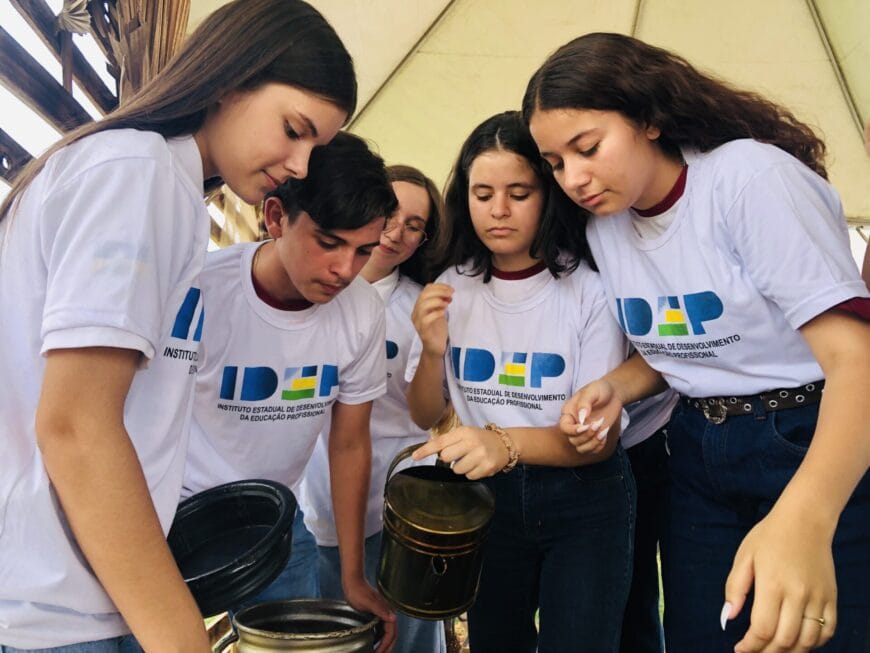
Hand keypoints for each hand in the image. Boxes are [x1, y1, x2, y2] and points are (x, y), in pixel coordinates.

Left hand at [342, 575, 396, 652]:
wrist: (353, 582)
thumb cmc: (358, 590)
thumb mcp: (368, 601)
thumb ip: (380, 610)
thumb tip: (393, 618)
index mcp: (387, 611)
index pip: (391, 633)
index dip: (386, 645)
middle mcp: (387, 613)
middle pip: (391, 634)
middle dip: (388, 647)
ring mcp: (382, 614)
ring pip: (387, 633)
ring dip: (384, 643)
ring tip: (378, 652)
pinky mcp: (376, 614)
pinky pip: (380, 629)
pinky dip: (379, 638)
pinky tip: (374, 643)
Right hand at [411, 283, 452, 356]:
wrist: (435, 348)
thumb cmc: (437, 330)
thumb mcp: (438, 311)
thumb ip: (440, 302)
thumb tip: (447, 291)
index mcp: (419, 307)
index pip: (425, 290)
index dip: (439, 287)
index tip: (450, 289)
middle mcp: (416, 313)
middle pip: (424, 296)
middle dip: (439, 292)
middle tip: (450, 295)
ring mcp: (418, 322)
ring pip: (423, 306)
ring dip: (437, 301)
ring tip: (447, 303)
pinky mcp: (423, 331)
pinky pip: (426, 319)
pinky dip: (436, 313)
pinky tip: (444, 313)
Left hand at [412, 426, 509, 478]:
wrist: (505, 444)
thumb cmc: (480, 439)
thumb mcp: (465, 434)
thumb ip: (449, 441)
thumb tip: (430, 449)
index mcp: (464, 432)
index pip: (440, 442)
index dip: (426, 450)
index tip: (414, 456)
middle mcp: (472, 442)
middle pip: (446, 457)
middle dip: (449, 459)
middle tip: (459, 455)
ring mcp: (480, 455)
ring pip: (457, 470)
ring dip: (461, 467)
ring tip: (471, 460)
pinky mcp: (487, 467)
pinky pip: (469, 476)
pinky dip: (471, 473)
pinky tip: (478, 465)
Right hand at [560, 379, 621, 453]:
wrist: (613, 393)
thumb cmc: (600, 389)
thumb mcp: (592, 391)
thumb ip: (585, 402)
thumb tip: (581, 416)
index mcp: (569, 413)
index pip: (564, 428)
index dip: (573, 430)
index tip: (585, 425)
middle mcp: (574, 425)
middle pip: (573, 440)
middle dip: (586, 436)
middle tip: (598, 424)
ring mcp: (584, 432)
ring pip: (581, 448)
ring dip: (592, 443)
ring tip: (603, 432)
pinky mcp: (594, 436)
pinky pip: (592, 450)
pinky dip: (598, 447)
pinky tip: (604, 437)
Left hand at [724, 508, 836, 652]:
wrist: (805, 521)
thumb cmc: (770, 537)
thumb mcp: (744, 557)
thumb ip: (735, 588)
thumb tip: (728, 618)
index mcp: (772, 584)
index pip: (763, 629)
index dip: (750, 646)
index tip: (740, 650)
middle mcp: (798, 594)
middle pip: (785, 640)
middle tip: (755, 652)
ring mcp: (818, 598)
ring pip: (808, 641)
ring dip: (790, 652)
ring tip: (774, 649)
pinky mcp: (831, 597)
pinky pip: (827, 631)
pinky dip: (813, 643)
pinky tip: (798, 641)